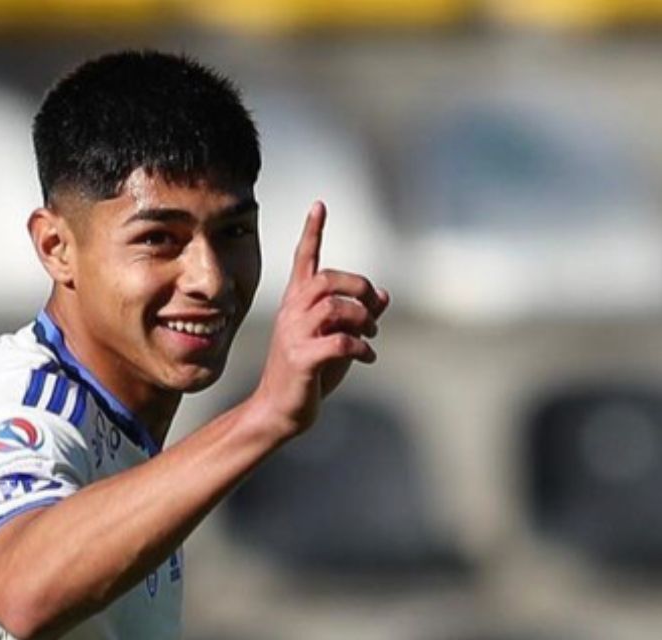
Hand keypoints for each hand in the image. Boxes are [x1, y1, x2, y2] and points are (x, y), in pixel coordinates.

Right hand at [247, 201, 389, 439]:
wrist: (278, 412)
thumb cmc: (307, 376)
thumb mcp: (335, 340)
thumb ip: (358, 317)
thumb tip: (384, 295)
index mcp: (295, 306)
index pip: (303, 260)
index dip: (312, 232)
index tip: (319, 205)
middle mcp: (291, 315)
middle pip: (326, 279)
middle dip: (358, 287)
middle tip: (372, 308)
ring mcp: (294, 336)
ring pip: (335, 307)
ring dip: (362, 319)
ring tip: (370, 336)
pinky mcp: (302, 359)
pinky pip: (340, 342)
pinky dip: (361, 348)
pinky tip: (367, 358)